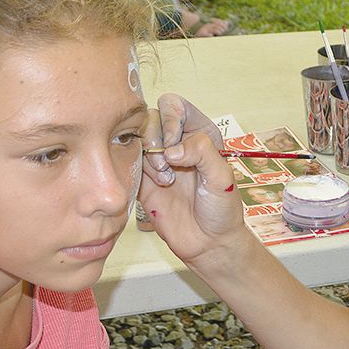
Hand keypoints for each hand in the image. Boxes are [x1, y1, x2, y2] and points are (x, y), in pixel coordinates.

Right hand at [137, 94, 245, 260]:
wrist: (208, 243)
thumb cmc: (222, 210)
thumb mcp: (222, 177)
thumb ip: (202, 151)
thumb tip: (171, 150)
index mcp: (199, 133)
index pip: (174, 105)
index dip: (170, 119)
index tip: (176, 145)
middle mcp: (177, 142)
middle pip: (150, 118)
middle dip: (155, 139)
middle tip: (169, 166)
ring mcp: (158, 160)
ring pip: (136, 139)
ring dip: (148, 158)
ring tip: (166, 181)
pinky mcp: (143, 179)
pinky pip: (127, 162)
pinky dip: (135, 170)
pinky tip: (155, 186)